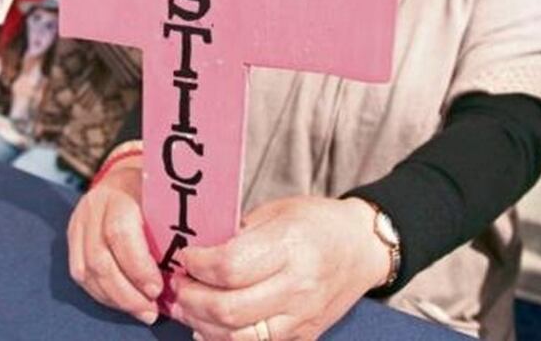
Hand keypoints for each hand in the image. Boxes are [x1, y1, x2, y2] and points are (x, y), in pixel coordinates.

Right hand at [66, 154, 161, 325]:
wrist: (122, 180)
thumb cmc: (153, 193)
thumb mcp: (166, 199)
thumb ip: (174, 225)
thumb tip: (193, 263)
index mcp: (120, 194)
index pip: (120, 233)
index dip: (137, 267)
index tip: (157, 289)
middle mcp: (94, 208)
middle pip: (100, 258)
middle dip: (126, 292)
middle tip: (150, 310)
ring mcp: (79, 224)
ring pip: (86, 271)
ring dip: (114, 298)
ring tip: (141, 311)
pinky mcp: (72, 239)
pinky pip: (80, 274)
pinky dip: (102, 294)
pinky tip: (123, 303)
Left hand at [169, 196, 389, 340]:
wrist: (362, 249)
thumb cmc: (316, 223)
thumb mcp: (275, 212)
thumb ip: (236, 234)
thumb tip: (196, 252)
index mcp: (290, 247)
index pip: (229, 267)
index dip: (197, 265)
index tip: (185, 257)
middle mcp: (298, 287)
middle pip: (228, 308)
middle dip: (191, 298)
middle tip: (179, 284)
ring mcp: (301, 318)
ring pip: (237, 337)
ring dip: (202, 324)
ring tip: (188, 306)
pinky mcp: (302, 337)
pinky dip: (224, 339)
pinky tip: (210, 324)